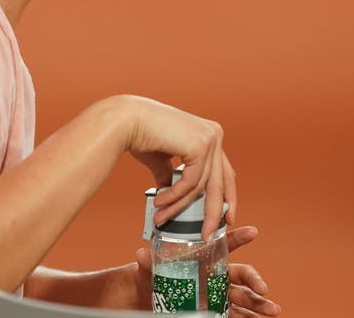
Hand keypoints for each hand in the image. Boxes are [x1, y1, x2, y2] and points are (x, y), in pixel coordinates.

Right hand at [116, 95, 236, 238]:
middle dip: (213, 212)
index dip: (226, 197)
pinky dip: (175, 196)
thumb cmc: (141, 134)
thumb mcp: (163, 159)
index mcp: (209, 135)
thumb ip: (172, 174)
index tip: (225, 218)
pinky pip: (190, 183)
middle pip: (220, 182)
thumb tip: (171, 192)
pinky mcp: (199, 145)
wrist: (126, 119)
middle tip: (207, 234)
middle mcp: (214, 134)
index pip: (224, 172)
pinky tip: (160, 202)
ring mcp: (209, 139)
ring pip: (201, 186)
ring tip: (162, 217)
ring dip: (179, 206)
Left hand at [134, 226, 281, 315]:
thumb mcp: (149, 268)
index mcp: (205, 256)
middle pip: (241, 274)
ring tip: (274, 310)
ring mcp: (218, 293)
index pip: (225, 243)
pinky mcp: (216, 310)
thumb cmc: (153, 275)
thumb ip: (148, 262)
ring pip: (243, 296)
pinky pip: (235, 313)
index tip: (253, 231)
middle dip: (254, 279)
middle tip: (263, 288)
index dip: (239, 237)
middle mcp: (216, 273)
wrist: (149, 295)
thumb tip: (140, 255)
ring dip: (259, 303)